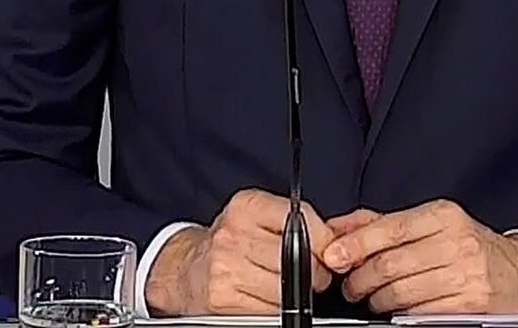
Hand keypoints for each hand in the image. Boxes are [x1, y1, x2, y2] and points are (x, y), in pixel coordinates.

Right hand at [144, 188, 334, 314]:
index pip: (298, 218)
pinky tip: (265, 296)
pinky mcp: (223, 298)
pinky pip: (269, 310)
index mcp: (245, 207)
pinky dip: (275, 308)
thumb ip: (291, 221)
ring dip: (295, 294)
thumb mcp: (254, 217)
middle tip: (313, 274)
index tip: (329, 250)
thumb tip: (332, 241)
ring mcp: (226, 267)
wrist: (186, 269)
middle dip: (314, 271)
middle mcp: (232, 234)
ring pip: (285, 288)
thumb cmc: (229, 243)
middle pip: (296, 258)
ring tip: (286, 286)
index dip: (323, 239)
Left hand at [323, 198, 517, 314]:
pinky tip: (399, 308)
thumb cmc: (469, 245)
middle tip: (351, 285)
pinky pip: (420, 313)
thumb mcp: (431, 223)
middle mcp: (457, 243)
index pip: (390, 229)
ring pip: (401, 292)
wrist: (517, 272)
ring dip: (377, 300)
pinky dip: (401, 313)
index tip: (334, 255)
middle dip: (360, 278)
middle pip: (390, 264)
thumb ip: (383, 222)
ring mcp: (465, 276)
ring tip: (373, 298)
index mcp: (444, 216)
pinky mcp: (469, 306)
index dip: (356, 244)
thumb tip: (339, 227)